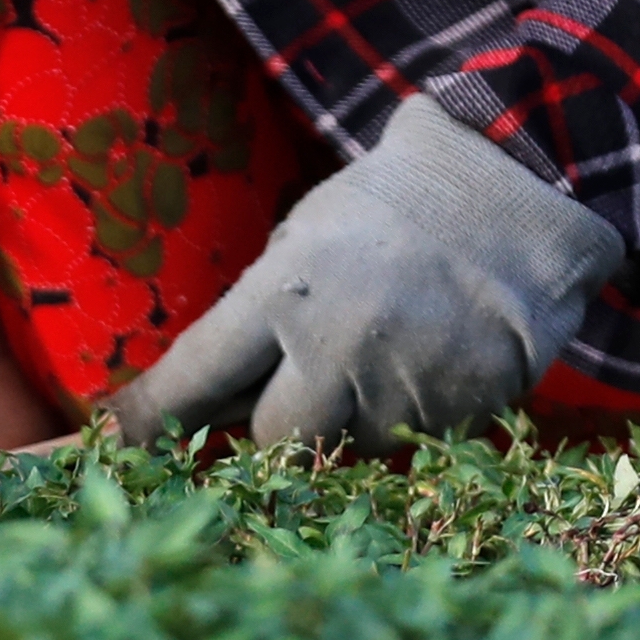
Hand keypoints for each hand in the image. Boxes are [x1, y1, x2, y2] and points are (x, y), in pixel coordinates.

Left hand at [111, 95, 626, 445]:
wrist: (522, 192)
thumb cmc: (397, 204)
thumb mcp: (307, 231)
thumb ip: (261, 308)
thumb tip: (210, 386)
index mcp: (284, 293)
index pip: (194, 378)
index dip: (148, 417)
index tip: (117, 438)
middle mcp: (336, 349)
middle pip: (268, 439)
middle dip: (271, 418)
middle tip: (293, 377)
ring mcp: (401, 387)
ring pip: (343, 447)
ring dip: (346, 417)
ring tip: (378, 349)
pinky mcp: (458, 413)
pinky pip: (408, 443)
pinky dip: (403, 415)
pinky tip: (423, 359)